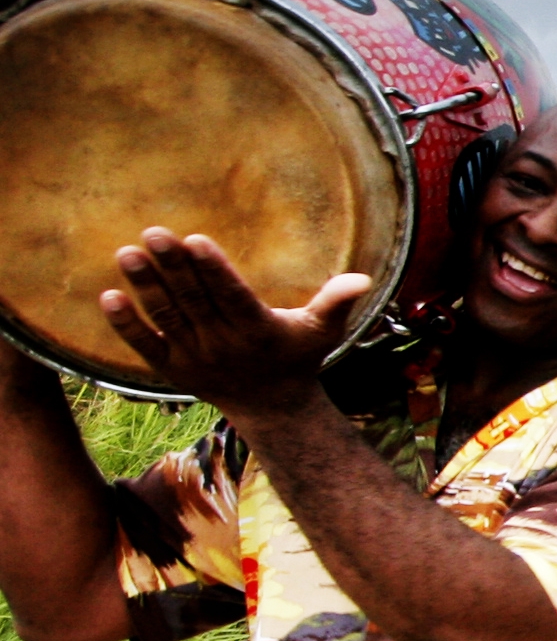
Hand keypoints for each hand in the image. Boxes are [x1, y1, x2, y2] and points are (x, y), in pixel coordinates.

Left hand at [95, 229, 368, 416]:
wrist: (270, 406)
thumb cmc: (298, 357)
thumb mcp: (323, 331)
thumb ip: (338, 302)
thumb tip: (364, 279)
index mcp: (259, 330)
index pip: (232, 295)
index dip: (213, 270)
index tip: (196, 241)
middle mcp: (224, 344)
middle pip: (194, 301)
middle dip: (173, 267)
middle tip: (154, 233)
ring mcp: (194, 357)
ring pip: (167, 317)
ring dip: (146, 286)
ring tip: (128, 253)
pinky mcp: (170, 367)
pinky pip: (143, 345)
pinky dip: (126, 324)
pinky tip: (109, 296)